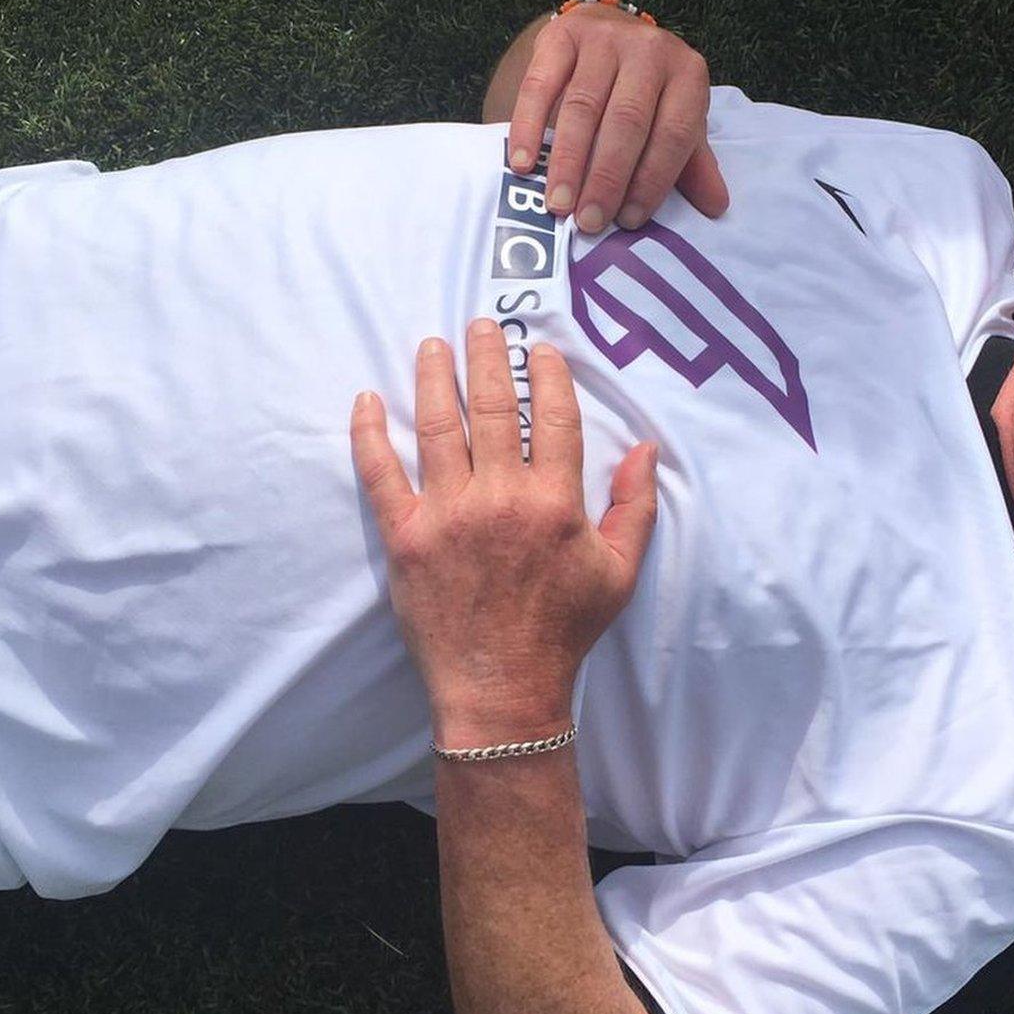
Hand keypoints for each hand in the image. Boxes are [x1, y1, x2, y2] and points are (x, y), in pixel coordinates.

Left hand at [350, 319, 658, 738]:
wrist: (502, 689)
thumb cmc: (564, 632)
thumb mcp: (619, 572)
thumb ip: (634, 507)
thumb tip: (646, 448)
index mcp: (554, 503)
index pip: (552, 418)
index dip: (546, 375)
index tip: (538, 348)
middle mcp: (500, 498)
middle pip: (491, 408)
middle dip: (486, 357)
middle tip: (479, 325)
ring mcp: (448, 515)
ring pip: (436, 427)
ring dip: (433, 377)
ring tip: (432, 345)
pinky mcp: (405, 538)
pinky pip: (380, 474)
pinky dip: (370, 433)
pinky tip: (367, 400)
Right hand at [508, 5, 729, 234]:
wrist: (609, 33)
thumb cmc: (646, 92)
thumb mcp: (675, 120)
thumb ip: (692, 163)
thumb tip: (716, 207)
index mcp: (687, 75)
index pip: (674, 133)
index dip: (652, 180)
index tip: (628, 221)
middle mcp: (649, 51)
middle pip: (627, 121)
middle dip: (608, 177)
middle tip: (588, 221)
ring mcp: (603, 39)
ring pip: (583, 106)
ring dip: (568, 161)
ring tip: (558, 204)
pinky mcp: (561, 36)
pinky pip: (540, 85)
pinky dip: (528, 127)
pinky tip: (522, 163)